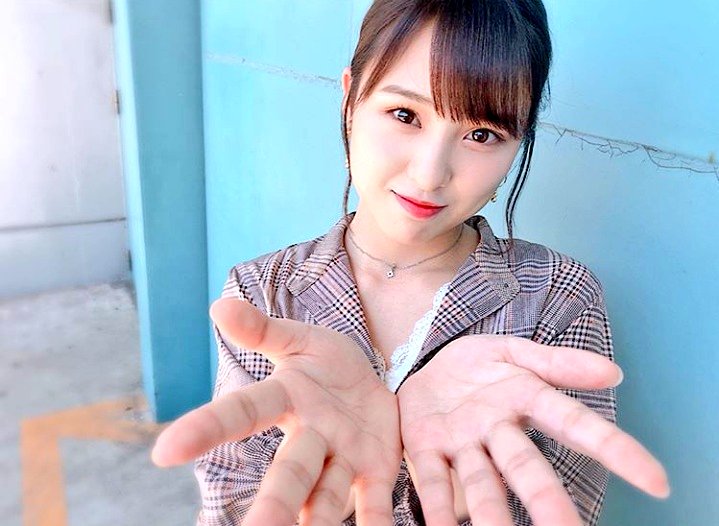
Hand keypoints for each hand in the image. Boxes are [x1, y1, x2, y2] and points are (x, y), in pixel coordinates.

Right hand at [151, 298, 401, 525]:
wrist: (377, 378)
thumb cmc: (328, 364)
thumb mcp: (300, 340)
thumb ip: (263, 330)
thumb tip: (219, 307)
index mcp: (286, 400)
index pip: (242, 412)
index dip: (206, 428)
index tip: (164, 452)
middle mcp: (309, 438)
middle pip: (288, 474)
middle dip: (273, 506)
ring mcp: (342, 459)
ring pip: (326, 497)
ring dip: (318, 522)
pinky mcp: (375, 472)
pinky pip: (375, 504)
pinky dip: (377, 525)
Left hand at [398, 334, 669, 525]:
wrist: (425, 363)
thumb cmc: (478, 365)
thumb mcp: (514, 352)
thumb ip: (557, 362)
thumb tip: (613, 372)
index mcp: (525, 400)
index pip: (575, 425)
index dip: (614, 449)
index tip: (657, 482)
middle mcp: (498, 432)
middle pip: (528, 468)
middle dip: (548, 502)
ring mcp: (462, 443)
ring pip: (482, 483)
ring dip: (491, 514)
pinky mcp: (425, 448)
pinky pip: (432, 481)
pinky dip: (437, 508)